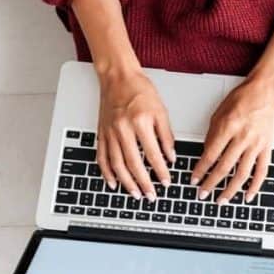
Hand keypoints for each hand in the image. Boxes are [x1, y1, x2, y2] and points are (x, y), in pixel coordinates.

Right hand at [96, 67, 176, 198]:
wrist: (118, 77)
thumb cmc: (140, 90)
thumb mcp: (161, 110)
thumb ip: (166, 135)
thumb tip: (171, 156)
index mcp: (140, 122)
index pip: (153, 154)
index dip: (161, 171)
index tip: (166, 182)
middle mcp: (123, 129)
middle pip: (133, 164)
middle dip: (143, 183)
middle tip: (150, 195)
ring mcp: (110, 132)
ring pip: (117, 164)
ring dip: (126, 182)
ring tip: (135, 193)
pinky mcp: (101, 133)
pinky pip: (102, 157)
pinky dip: (107, 172)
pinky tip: (113, 182)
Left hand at [192, 73, 273, 203]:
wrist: (268, 89)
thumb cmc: (244, 96)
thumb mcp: (220, 111)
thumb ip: (213, 133)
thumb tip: (207, 153)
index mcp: (228, 127)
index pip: (210, 155)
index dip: (200, 170)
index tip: (193, 180)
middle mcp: (242, 137)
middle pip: (224, 167)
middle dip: (210, 184)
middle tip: (202, 194)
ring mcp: (256, 144)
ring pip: (242, 173)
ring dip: (230, 190)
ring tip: (221, 200)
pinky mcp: (267, 147)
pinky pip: (262, 171)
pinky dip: (255, 186)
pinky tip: (247, 195)